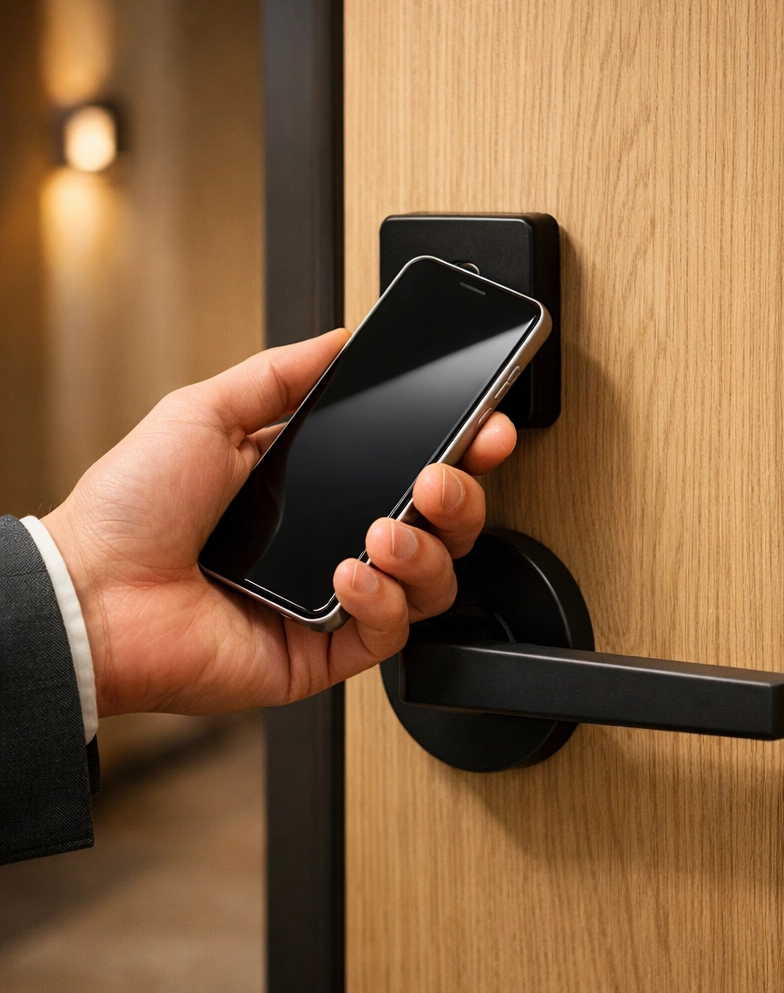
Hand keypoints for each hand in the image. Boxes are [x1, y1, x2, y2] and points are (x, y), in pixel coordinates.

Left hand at [42, 330, 516, 717]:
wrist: (89, 590)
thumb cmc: (132, 507)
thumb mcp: (206, 413)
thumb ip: (278, 376)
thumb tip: (337, 341)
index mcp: (317, 487)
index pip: (410, 467)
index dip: (459, 450)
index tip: (485, 428)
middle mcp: (336, 541)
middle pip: (438, 528)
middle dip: (460, 498)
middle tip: (440, 477)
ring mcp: (334, 600)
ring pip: (430, 584)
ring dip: (424, 551)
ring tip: (385, 530)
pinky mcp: (323, 651)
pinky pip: (388, 634)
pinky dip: (382, 601)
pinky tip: (350, 572)